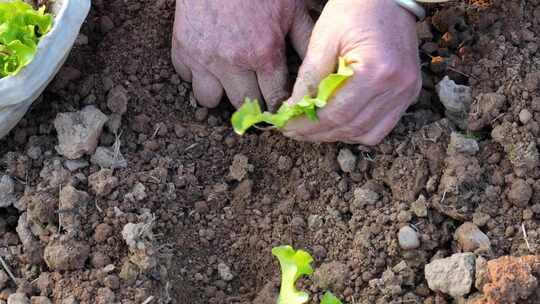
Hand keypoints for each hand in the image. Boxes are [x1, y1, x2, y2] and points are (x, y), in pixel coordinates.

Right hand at [171, 0, 312, 110]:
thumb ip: (304, 40)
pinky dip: (195, 73)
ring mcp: (204, 58)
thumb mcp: (291, 9)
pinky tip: (207, 60)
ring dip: (219, 93)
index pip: (273, 101)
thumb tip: (318, 66)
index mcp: (264, 54)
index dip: (277, 106)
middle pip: (243, 106)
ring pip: (209, 100)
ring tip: (227, 78)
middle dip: (251, 102)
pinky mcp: (182, 49)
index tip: (276, 105)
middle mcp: (233, 63)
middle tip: (254, 91)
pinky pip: (185, 78)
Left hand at [283, 0, 421, 144]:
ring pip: (367, 134)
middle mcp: (397, 87)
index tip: (286, 126)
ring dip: (337, 135)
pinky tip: (338, 123)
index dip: (308, 125)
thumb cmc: (355, 8)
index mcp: (376, 70)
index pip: (336, 113)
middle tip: (294, 131)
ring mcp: (407, 92)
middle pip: (351, 127)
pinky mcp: (410, 94)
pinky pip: (382, 127)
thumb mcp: (324, 39)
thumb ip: (309, 78)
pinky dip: (358, 130)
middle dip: (318, 134)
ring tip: (313, 129)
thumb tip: (293, 110)